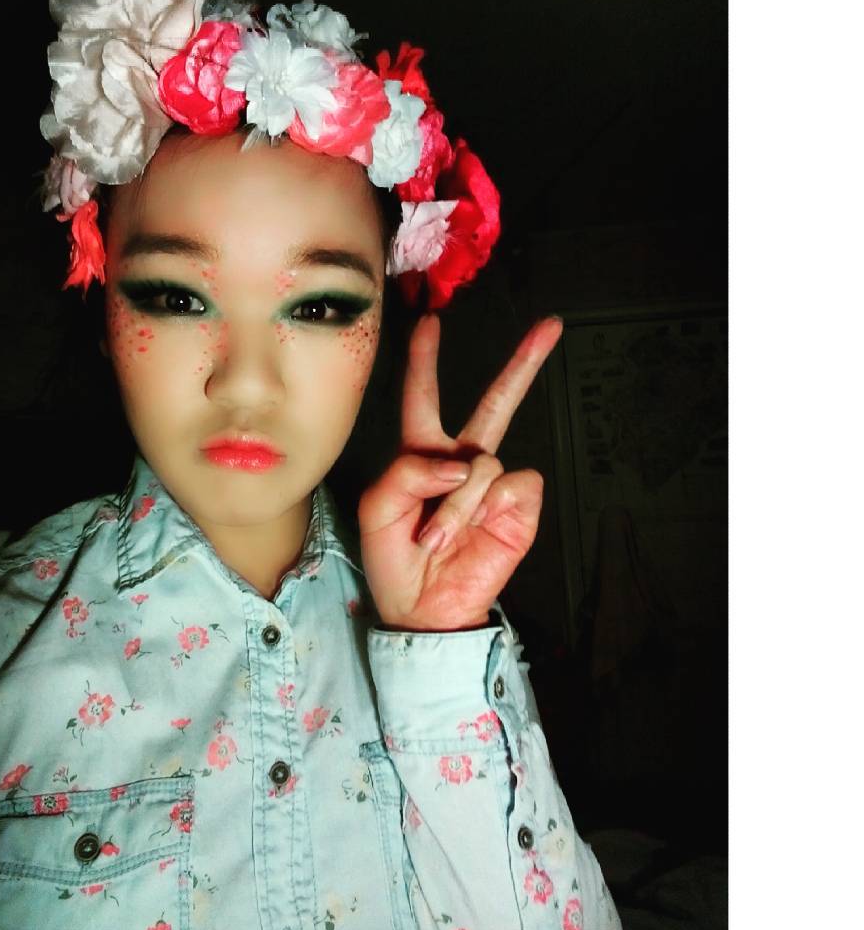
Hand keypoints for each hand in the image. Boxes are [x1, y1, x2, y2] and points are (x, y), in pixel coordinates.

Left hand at [358, 314, 562, 631]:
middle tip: (550, 326)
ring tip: (437, 535)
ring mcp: (494, 482)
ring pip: (484, 459)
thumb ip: (409, 470)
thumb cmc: (395, 557)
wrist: (423, 607)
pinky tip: (471, 531)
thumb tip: (464, 462)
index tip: (430, 322)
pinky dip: (481, 508)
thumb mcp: (379, 507)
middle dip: (522, 364)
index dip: (425, 361)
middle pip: (495, 402)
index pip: (424, 398)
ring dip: (455, 501)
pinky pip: (507, 484)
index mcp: (422, 455)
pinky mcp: (518, 505)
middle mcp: (463, 460)